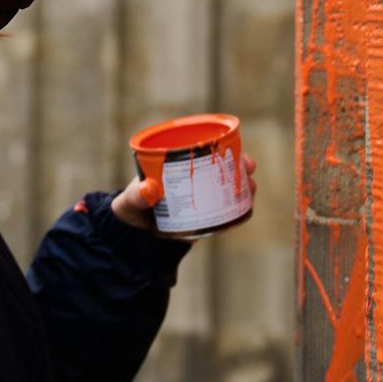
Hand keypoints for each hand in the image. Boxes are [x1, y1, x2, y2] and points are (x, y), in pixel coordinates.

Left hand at [110, 153, 257, 230]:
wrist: (133, 236)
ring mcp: (200, 197)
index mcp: (175, 164)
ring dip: (243, 186)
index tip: (235, 148)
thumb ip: (136, 196)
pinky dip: (236, 210)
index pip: (202, 148)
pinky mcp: (204, 217)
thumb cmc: (130, 208)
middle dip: (240, 165)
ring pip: (227, 187)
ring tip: (252, 190)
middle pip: (221, 166)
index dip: (222, 145)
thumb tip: (147, 191)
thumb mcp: (130, 201)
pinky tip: (244, 211)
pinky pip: (224, 211)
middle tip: (250, 167)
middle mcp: (192, 178)